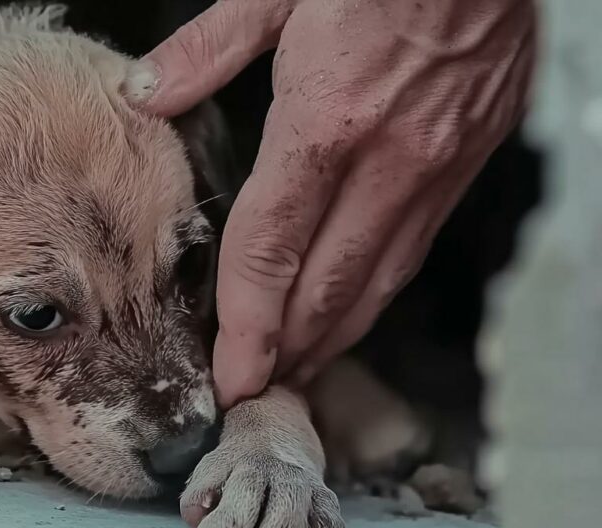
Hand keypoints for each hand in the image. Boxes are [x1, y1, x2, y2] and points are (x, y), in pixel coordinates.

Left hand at [124, 0, 534, 406]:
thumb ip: (207, 48)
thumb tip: (145, 93)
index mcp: (326, 122)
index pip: (272, 251)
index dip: (246, 325)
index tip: (229, 376)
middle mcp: (387, 160)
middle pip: (328, 287)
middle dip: (287, 352)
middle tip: (252, 394)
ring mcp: (435, 165)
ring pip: (380, 279)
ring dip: (335, 335)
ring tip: (296, 370)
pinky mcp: (467, 158)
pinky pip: (414, 246)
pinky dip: (378, 290)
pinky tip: (354, 307)